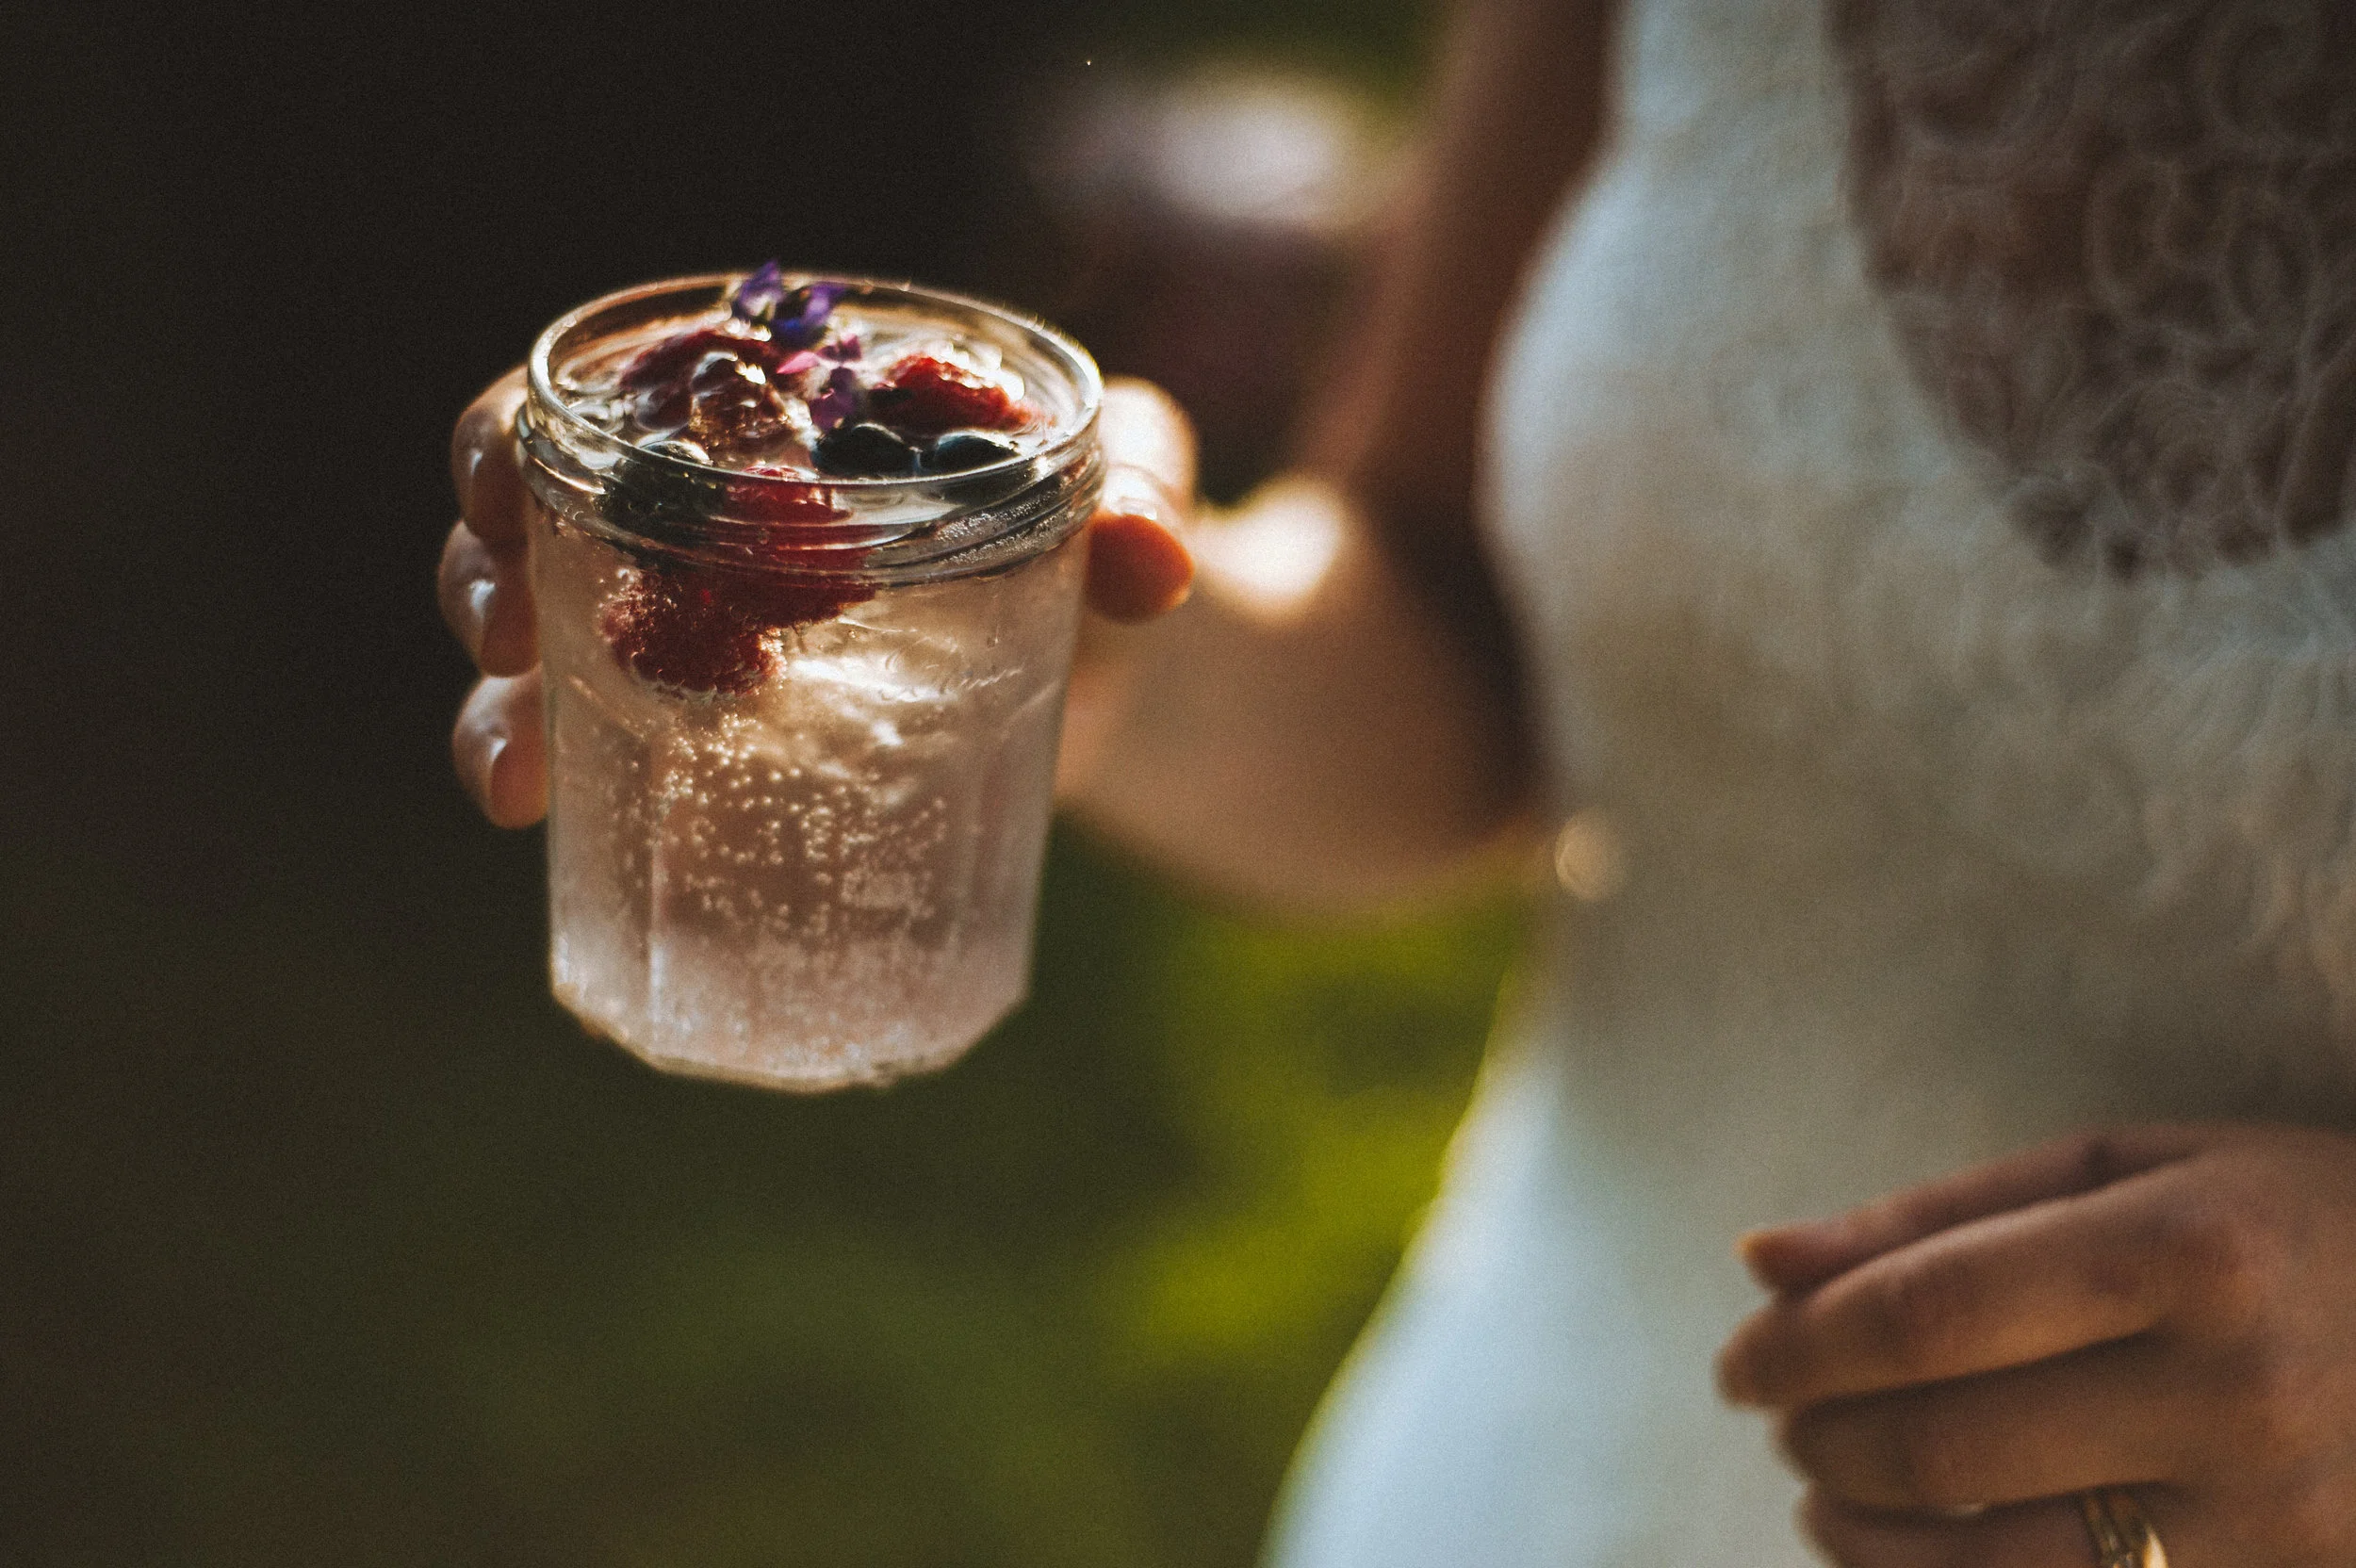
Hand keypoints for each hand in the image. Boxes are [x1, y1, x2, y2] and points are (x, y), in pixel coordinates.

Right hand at [438, 368, 1196, 826]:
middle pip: (534, 530)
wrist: (1126, 662)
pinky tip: (556, 844)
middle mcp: (701, 525)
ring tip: (510, 782)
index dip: (519, 434)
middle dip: (482, 580)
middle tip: (509, 645)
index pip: (605, 399)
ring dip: (494, 713)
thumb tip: (1149, 563)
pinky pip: (617, 769)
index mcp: (766, 416)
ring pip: (547, 663)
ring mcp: (705, 647)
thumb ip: (1140, 489)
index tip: (505, 482)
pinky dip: (573, 799)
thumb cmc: (1098, 525)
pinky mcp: (735, 754)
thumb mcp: (1123, 480)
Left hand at [1716, 1124, 2355, 1566]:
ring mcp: (2269, 1526)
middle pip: (1944, 1447)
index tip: (1739, 1359)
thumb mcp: (2133, 1170)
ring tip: (1824, 1486)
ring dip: (1864, 1532)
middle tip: (1779, 1414)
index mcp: (2191, 1252)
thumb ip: (1938, 1217)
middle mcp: (2233, 1397)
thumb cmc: (2291, 1225)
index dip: (1803, 1347)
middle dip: (1819, 1437)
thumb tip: (1761, 1260)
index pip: (1930, 1315)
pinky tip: (1906, 1549)